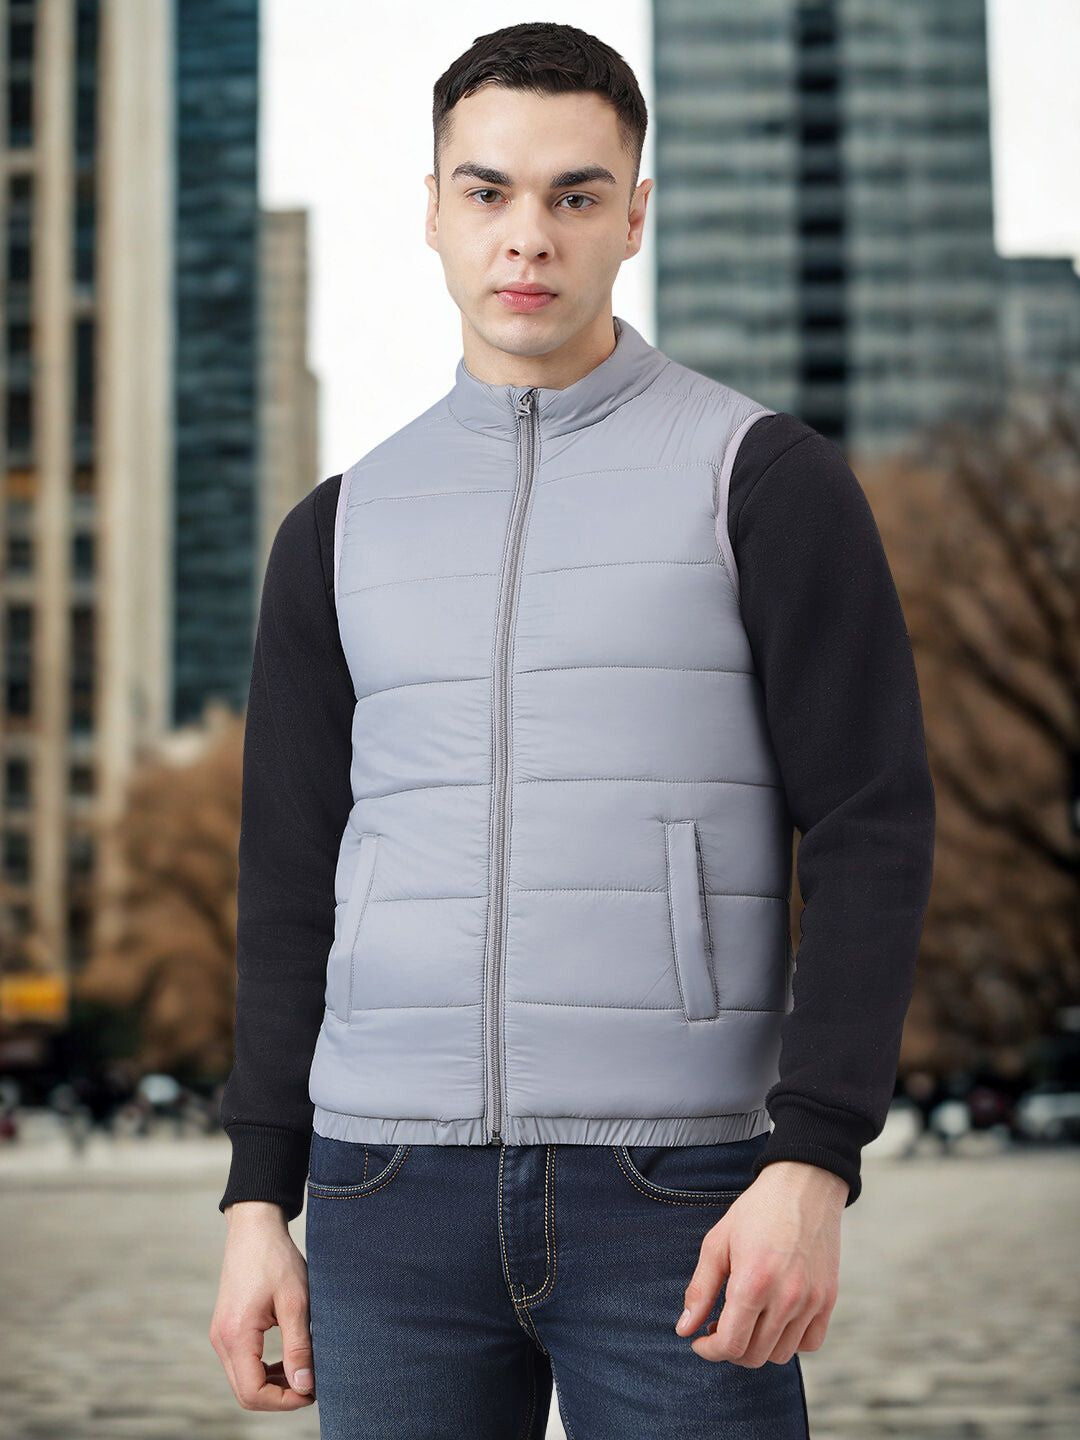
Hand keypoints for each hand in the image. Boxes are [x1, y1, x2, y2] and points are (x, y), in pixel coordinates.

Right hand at [209, 1201, 315, 1409]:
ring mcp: (221, 1335)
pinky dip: (264, 1370)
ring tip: (303, 1372)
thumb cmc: (276, 1259)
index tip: (312, 1392)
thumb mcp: (296, 1301)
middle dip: (279, 1397)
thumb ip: (298, 1346)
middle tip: (311, 1386)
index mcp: (236, 1335)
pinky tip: (288, 1360)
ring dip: (272, 1385)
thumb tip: (305, 1386)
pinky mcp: (227, 1328)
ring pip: (243, 1380)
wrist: (255, 1228)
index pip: (253, 1392)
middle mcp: (222, 1340)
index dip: (284, 1401)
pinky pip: (243, 1363)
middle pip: (245, 1393)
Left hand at [674, 1161, 846, 1365]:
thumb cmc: (756, 1211)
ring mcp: (811, 1301)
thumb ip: (700, 1289)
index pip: (730, 1343)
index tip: (699, 1341)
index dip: (709, 1350)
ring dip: (758, 1346)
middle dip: (730, 1349)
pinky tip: (775, 1318)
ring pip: (781, 1354)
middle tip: (719, 1326)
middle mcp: (786, 1297)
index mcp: (753, 1282)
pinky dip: (790, 1341)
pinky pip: (810, 1343)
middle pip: (754, 1355)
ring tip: (746, 1320)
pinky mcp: (829, 1299)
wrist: (805, 1186)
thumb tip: (684, 1330)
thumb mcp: (717, 1242)